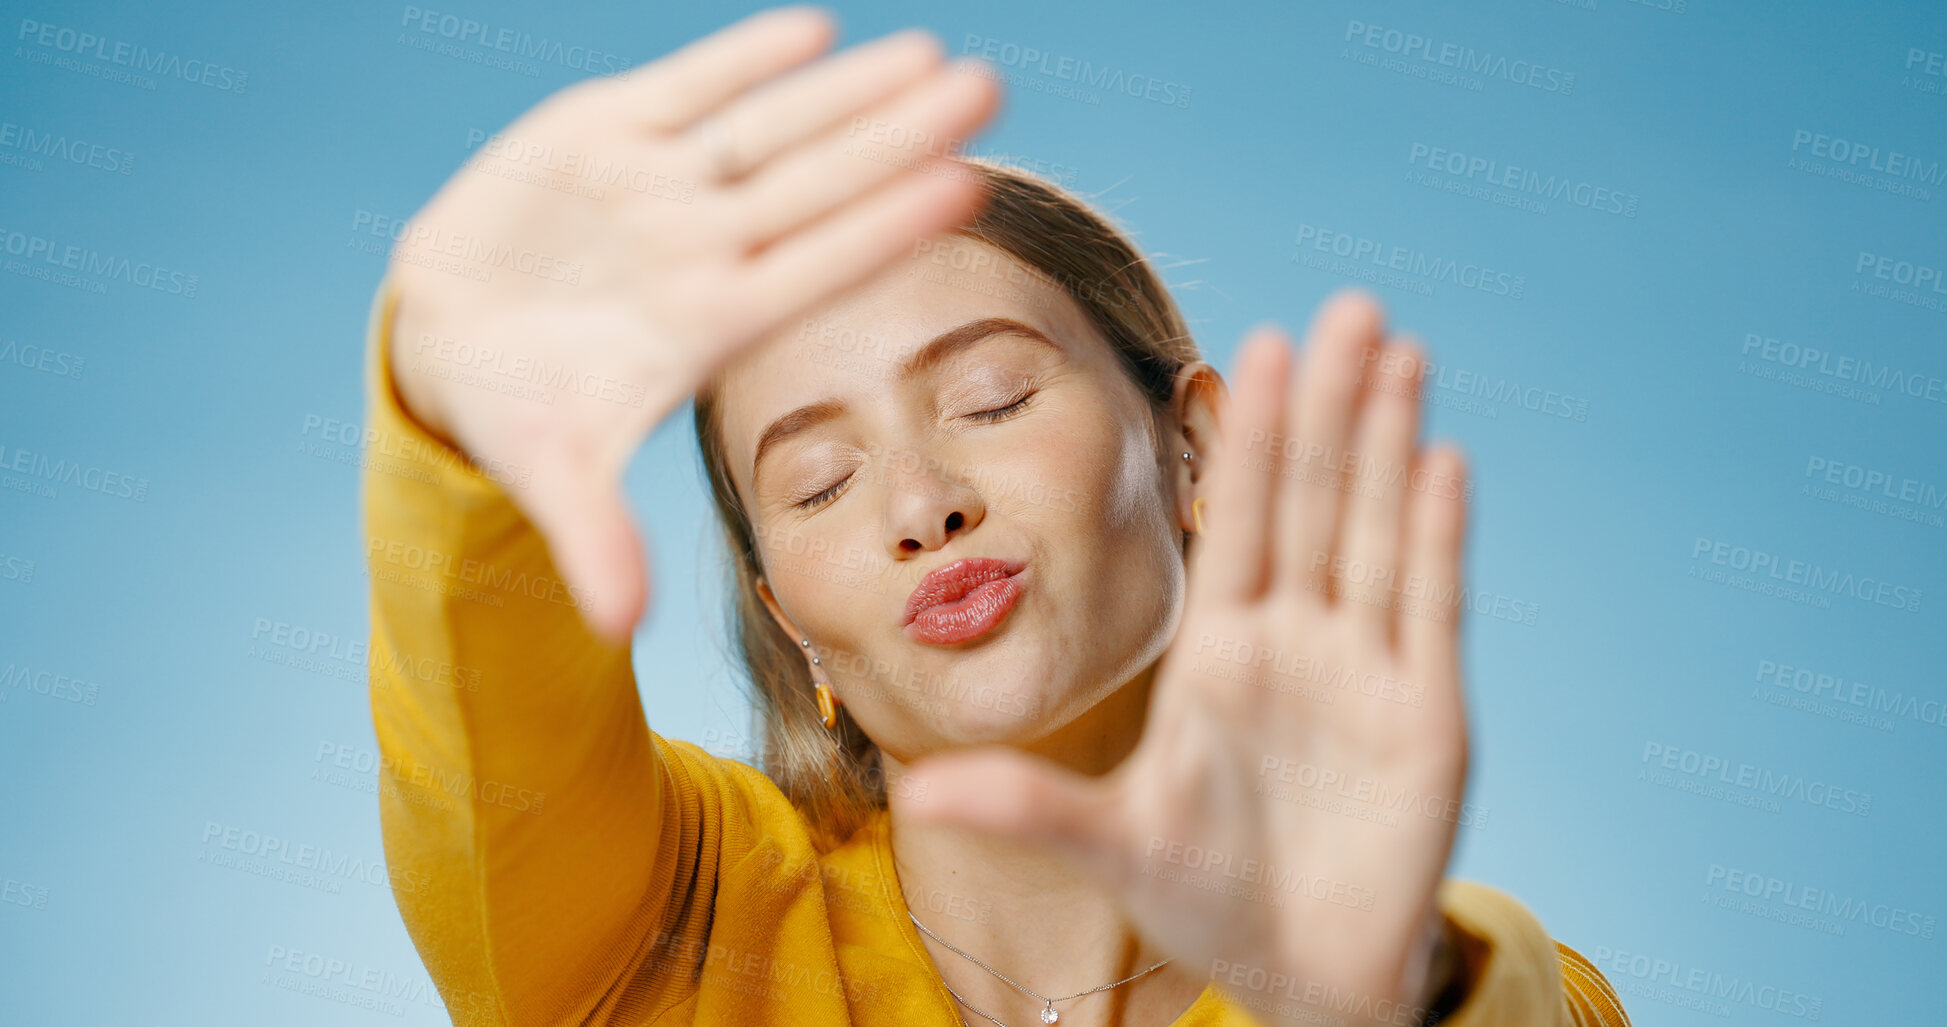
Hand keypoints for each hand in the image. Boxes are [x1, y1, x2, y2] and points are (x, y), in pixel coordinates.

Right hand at [385, 6, 1000, 639]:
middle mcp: (702, 248)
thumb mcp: (550, 471)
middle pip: (819, 184)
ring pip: (771, 128)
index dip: (886, 227)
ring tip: (932, 55)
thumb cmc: (517, 411)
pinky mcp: (604, 133)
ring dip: (849, 91)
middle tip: (988, 90)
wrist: (448, 337)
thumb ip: (593, 536)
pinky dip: (742, 59)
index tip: (966, 187)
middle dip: (898, 137)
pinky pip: (687, 89)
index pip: (815, 268)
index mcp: (705, 323)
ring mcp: (660, 187)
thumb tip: (619, 632)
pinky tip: (813, 30)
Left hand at [908, 293, 1471, 1025]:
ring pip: (1377, 530)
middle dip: (1328, 405)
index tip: (1250, 345)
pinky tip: (1442, 460)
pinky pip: (1430, 607)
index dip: (1250, 435)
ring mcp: (1364, 669)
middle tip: (1345, 306)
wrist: (1303, 968)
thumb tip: (921, 789)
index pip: (1240, 520)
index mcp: (1219, 653)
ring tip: (1399, 350)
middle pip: (1314, 499)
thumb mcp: (1111, 847)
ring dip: (1389, 441)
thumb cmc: (1204, 897)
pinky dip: (1437, 537)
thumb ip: (1029, 807)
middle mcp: (1294, 641)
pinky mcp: (1426, 713)